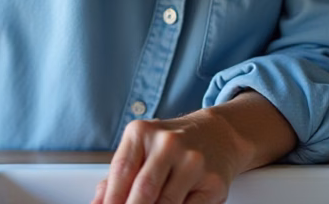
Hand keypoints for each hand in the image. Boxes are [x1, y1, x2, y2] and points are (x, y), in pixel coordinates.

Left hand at [91, 113, 241, 203]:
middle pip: (143, 190)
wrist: (218, 134)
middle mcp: (169, 143)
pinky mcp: (213, 182)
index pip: (121, 172)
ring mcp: (193, 162)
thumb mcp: (142, 149)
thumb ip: (118, 177)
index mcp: (143, 132)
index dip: (110, 200)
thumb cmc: (174, 145)